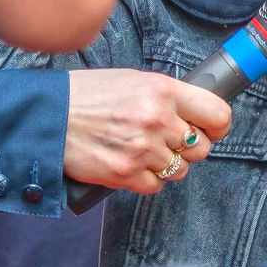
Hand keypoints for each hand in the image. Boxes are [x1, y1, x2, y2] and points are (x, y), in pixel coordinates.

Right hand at [62, 69, 233, 194]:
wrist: (48, 116)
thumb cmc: (87, 96)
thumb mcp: (133, 80)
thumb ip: (167, 97)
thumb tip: (194, 115)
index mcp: (163, 91)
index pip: (218, 114)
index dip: (218, 126)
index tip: (210, 129)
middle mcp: (158, 119)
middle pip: (201, 148)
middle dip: (188, 147)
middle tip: (167, 141)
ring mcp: (143, 150)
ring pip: (179, 170)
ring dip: (165, 165)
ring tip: (141, 150)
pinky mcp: (126, 174)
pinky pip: (156, 186)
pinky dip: (146, 179)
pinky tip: (130, 164)